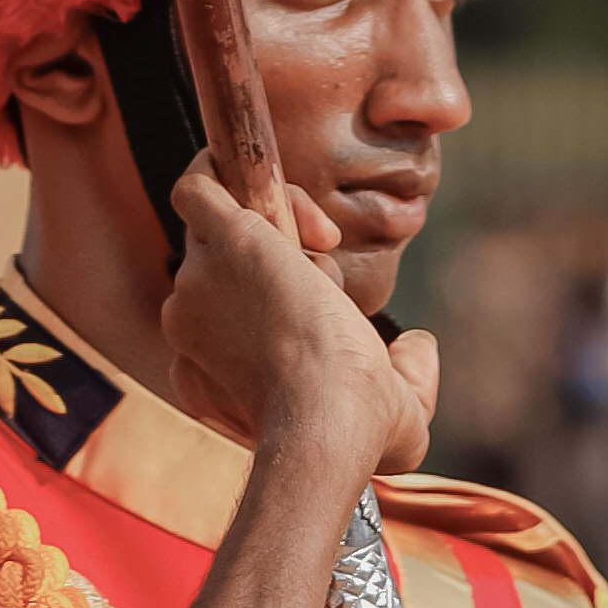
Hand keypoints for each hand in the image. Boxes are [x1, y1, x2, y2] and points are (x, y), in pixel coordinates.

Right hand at [159, 160, 431, 491]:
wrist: (326, 419)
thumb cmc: (354, 433)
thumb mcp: (397, 418)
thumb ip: (412, 377)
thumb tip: (420, 341)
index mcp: (207, 359)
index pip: (226, 302)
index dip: (279, 294)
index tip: (328, 309)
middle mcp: (187, 315)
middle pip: (226, 255)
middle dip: (282, 255)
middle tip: (330, 280)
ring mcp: (196, 279)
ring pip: (223, 216)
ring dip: (280, 220)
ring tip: (328, 247)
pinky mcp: (220, 238)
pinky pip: (202, 182)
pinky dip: (244, 175)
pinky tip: (309, 220)